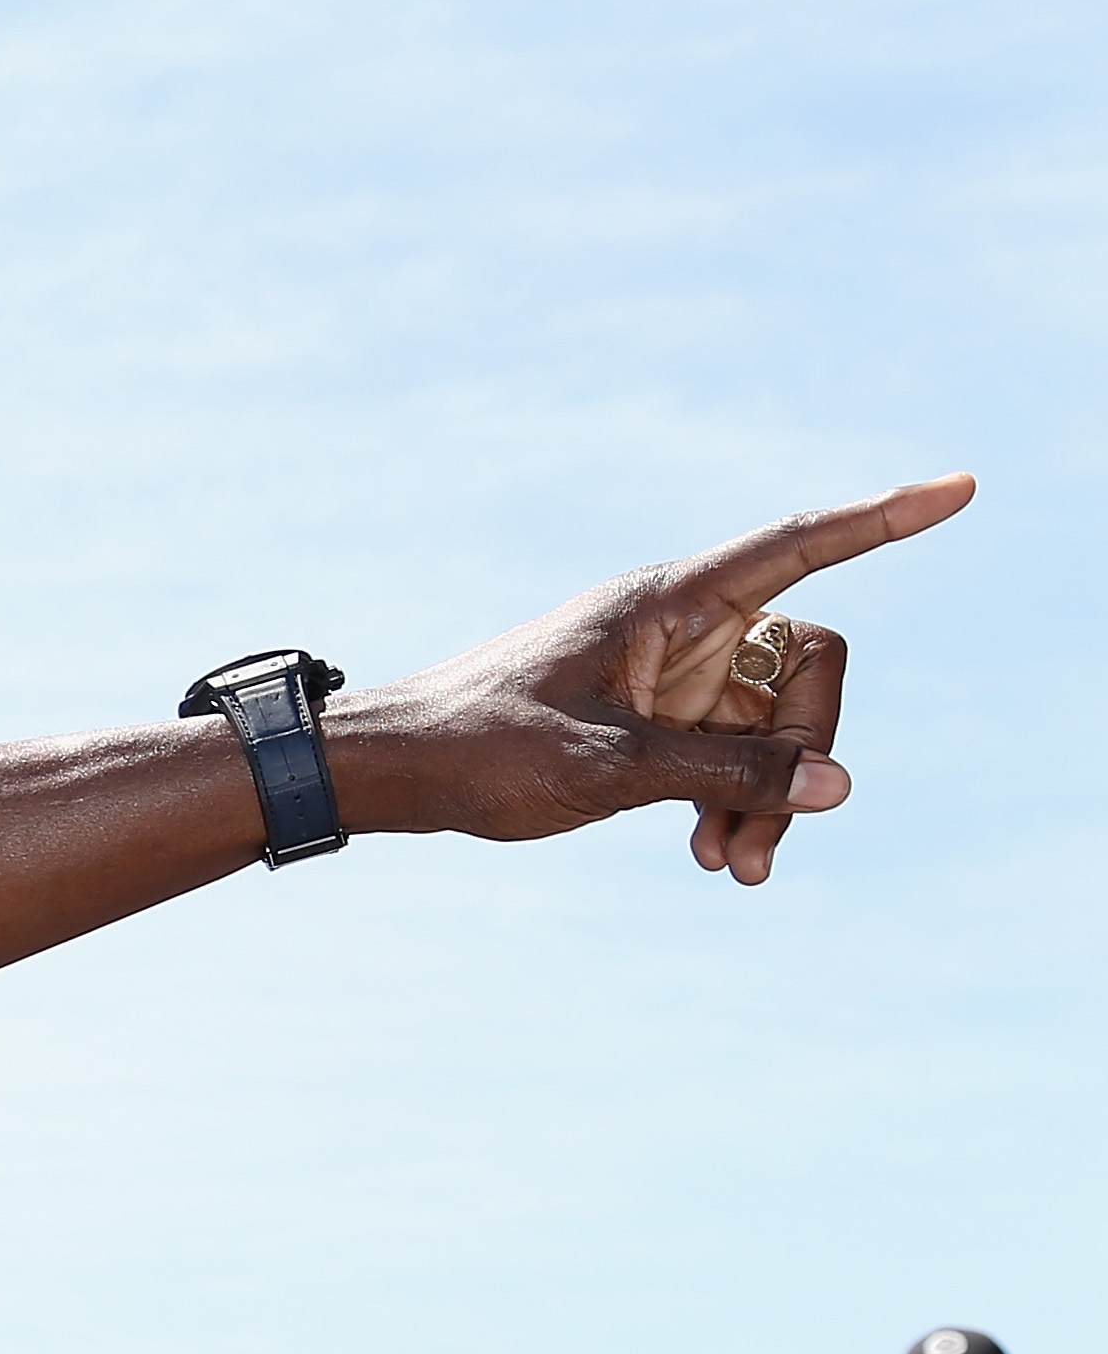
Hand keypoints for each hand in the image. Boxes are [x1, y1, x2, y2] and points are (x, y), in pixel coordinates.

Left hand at [327, 475, 970, 884]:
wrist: (396, 771)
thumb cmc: (483, 750)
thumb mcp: (610, 767)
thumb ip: (727, 770)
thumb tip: (838, 784)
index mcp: (668, 603)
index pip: (799, 546)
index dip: (882, 520)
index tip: (958, 489)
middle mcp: (680, 627)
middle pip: (804, 667)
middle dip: (802, 753)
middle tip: (761, 839)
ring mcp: (670, 675)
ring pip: (771, 724)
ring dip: (766, 795)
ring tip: (731, 865)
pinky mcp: (654, 719)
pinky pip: (732, 752)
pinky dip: (732, 799)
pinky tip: (711, 854)